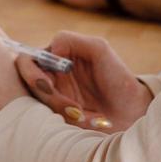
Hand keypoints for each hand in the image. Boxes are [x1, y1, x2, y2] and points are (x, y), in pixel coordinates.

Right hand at [17, 31, 152, 132]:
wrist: (133, 111)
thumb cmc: (118, 77)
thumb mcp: (99, 48)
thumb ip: (71, 40)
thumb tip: (50, 49)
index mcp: (57, 58)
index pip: (27, 60)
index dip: (31, 73)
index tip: (49, 83)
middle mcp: (52, 78)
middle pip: (30, 85)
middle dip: (50, 97)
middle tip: (72, 105)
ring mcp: (55, 99)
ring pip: (42, 105)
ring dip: (64, 111)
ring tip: (86, 114)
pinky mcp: (61, 118)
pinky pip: (52, 122)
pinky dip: (73, 121)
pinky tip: (92, 120)